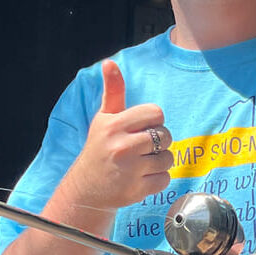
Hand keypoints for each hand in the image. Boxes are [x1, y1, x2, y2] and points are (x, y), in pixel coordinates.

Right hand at [68, 60, 173, 209]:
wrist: (87, 189)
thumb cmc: (100, 148)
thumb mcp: (104, 118)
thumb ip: (112, 91)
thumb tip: (109, 63)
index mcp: (114, 125)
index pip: (156, 113)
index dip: (153, 121)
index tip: (141, 129)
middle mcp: (121, 147)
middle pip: (165, 136)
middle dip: (159, 142)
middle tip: (143, 148)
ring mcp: (130, 170)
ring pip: (168, 159)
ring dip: (160, 162)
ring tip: (141, 164)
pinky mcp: (137, 190)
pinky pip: (165, 179)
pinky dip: (158, 179)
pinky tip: (142, 178)